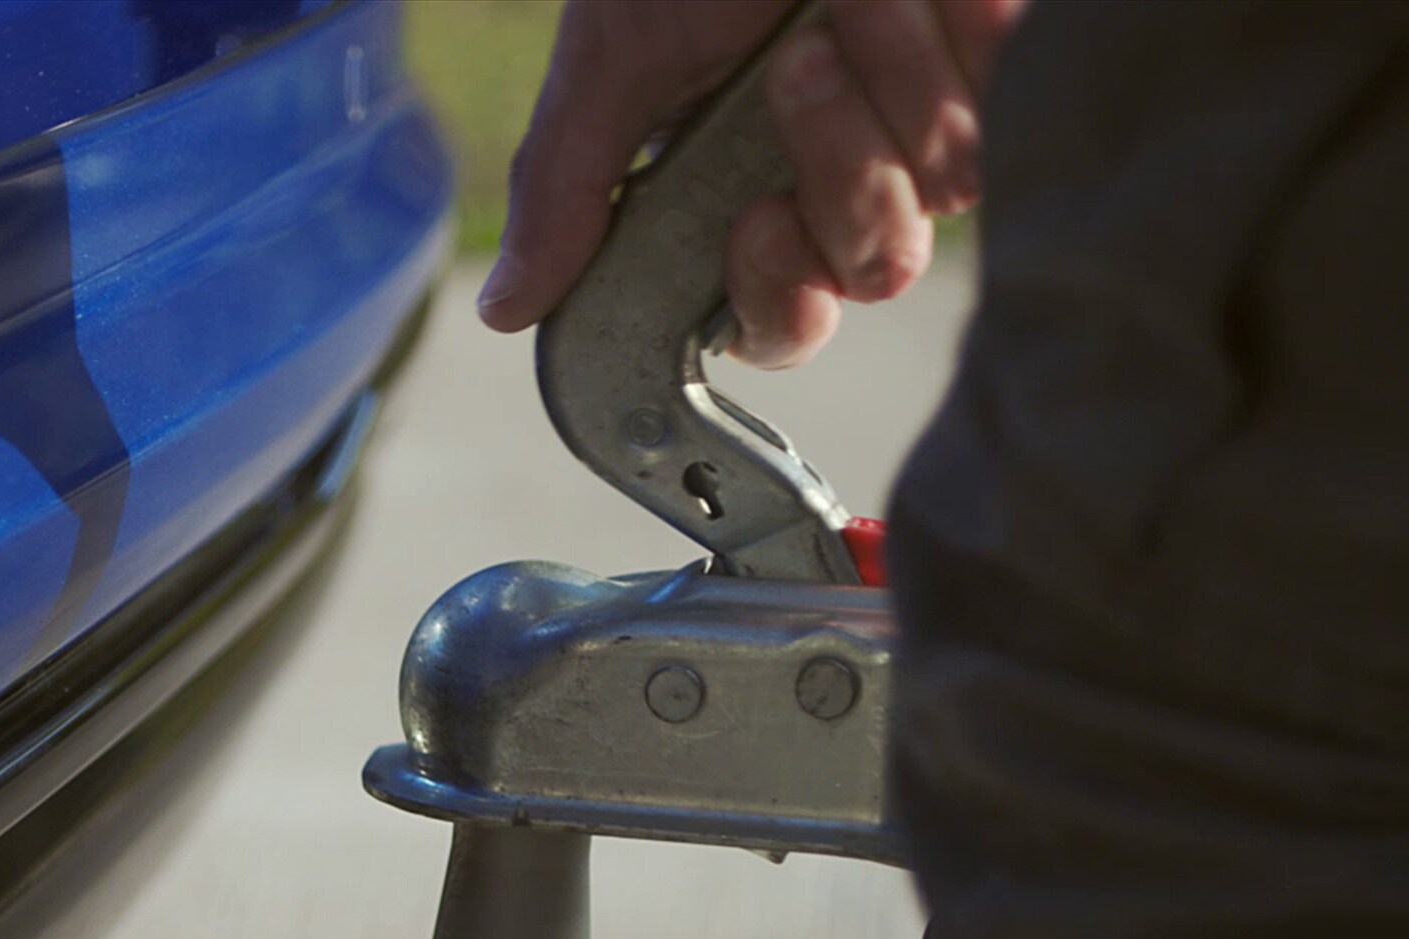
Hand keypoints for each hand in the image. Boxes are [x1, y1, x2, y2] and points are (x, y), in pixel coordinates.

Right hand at [478, 0, 1024, 367]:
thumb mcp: (612, 55)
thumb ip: (566, 186)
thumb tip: (507, 306)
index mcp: (745, 193)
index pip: (784, 320)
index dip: (778, 301)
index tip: (756, 222)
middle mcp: (845, 173)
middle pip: (873, 267)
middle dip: (839, 169)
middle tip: (799, 65)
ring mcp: (931, 122)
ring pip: (949, 189)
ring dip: (893, 80)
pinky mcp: (1006, 72)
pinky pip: (1010, 109)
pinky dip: (960, 39)